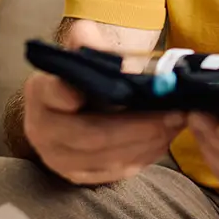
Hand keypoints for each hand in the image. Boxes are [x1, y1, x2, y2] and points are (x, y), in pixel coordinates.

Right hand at [23, 25, 185, 185]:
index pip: (53, 93)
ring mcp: (59, 158)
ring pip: (108, 158)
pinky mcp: (80, 176)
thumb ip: (90, 42)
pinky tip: (165, 137)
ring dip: (148, 142)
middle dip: (137, 126)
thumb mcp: (88, 48)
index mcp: (41, 92)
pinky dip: (146, 155)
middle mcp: (42, 130)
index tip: (87, 93)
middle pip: (91, 135)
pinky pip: (117, 172)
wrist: (84, 100)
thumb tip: (96, 43)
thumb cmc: (89, 71)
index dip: (67, 94)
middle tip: (173, 113)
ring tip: (177, 122)